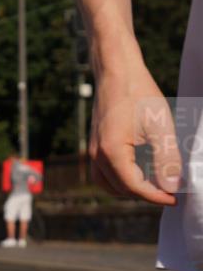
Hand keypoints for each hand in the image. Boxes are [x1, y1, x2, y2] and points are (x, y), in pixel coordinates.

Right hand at [90, 67, 179, 204]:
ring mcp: (92, 150)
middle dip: (145, 195)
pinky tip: (136, 173)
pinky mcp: (94, 144)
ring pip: (108, 184)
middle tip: (171, 192)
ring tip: (154, 187)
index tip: (177, 198)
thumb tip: (172, 186)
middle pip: (120, 189)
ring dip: (130, 190)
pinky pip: (102, 173)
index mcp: (111, 152)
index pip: (134, 187)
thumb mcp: (159, 126)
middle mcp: (97, 155)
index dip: (157, 196)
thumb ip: (167, 158)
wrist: (116, 72)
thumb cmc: (138, 94)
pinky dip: (118, 180)